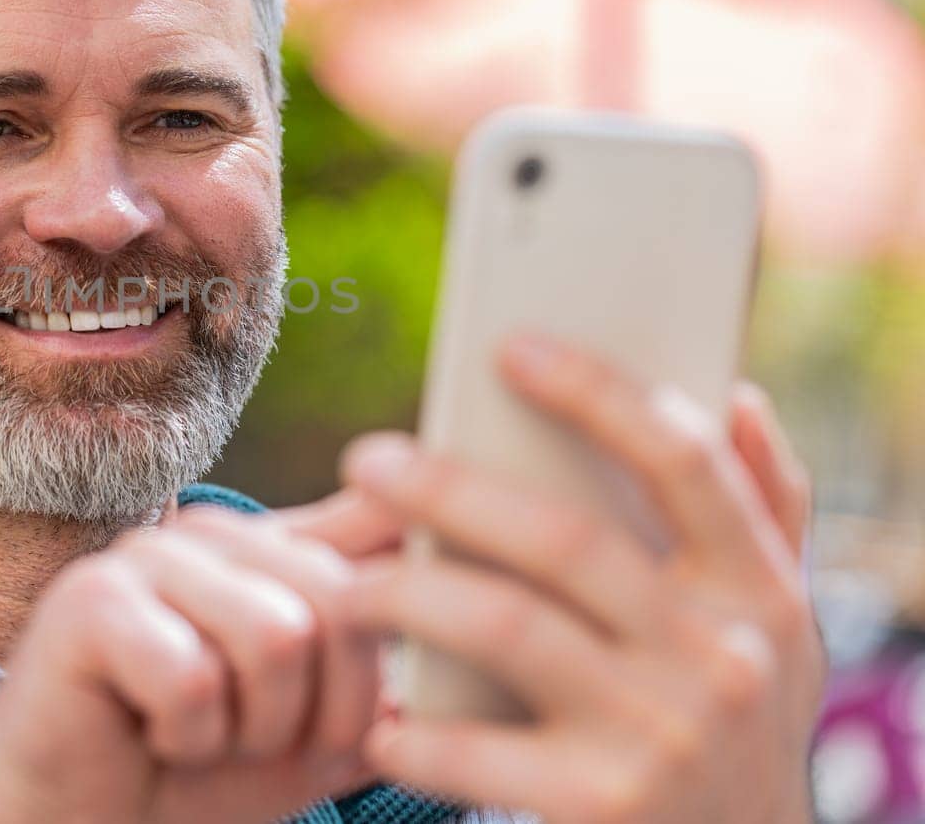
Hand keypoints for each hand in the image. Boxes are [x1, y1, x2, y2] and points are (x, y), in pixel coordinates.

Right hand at [0, 501, 394, 823]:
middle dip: (322, 713)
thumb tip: (461, 597)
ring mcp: (147, 556)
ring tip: (202, 739)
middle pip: (341, 604)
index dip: (403, 618)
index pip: (380, 539)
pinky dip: (185, 739)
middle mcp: (212, 533)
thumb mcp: (311, 729)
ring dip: (251, 728)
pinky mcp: (89, 600)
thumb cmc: (192, 779)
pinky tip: (147, 738)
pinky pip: (194, 678)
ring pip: (277, 636)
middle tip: (258, 745)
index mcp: (270, 548)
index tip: (383, 684)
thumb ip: (373, 665)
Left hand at [338, 336, 825, 822]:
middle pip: (565, 539)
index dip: (596, 394)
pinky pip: (476, 752)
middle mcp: (722, 656)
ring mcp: (665, 736)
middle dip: (450, 490)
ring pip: (504, 628)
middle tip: (366, 461)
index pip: (683, 461)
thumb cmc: (738, 728)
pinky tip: (379, 721)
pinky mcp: (605, 808)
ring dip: (404, 598)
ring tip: (343, 590)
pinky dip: (414, 733)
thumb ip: (768, 513)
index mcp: (760, 590)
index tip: (510, 347)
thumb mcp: (780, 631)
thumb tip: (740, 392)